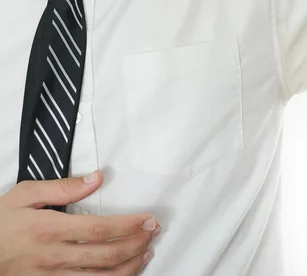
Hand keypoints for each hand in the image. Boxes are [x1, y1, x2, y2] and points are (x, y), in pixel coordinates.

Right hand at [0, 171, 160, 273]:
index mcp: (50, 229)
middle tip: (153, 233)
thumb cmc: (1, 221)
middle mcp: (54, 257)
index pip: (100, 229)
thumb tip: (96, 178)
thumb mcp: (25, 194)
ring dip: (128, 268)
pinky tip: (122, 275)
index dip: (128, 225)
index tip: (147, 219)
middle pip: (106, 256)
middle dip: (136, 244)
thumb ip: (63, 187)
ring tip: (146, 255)